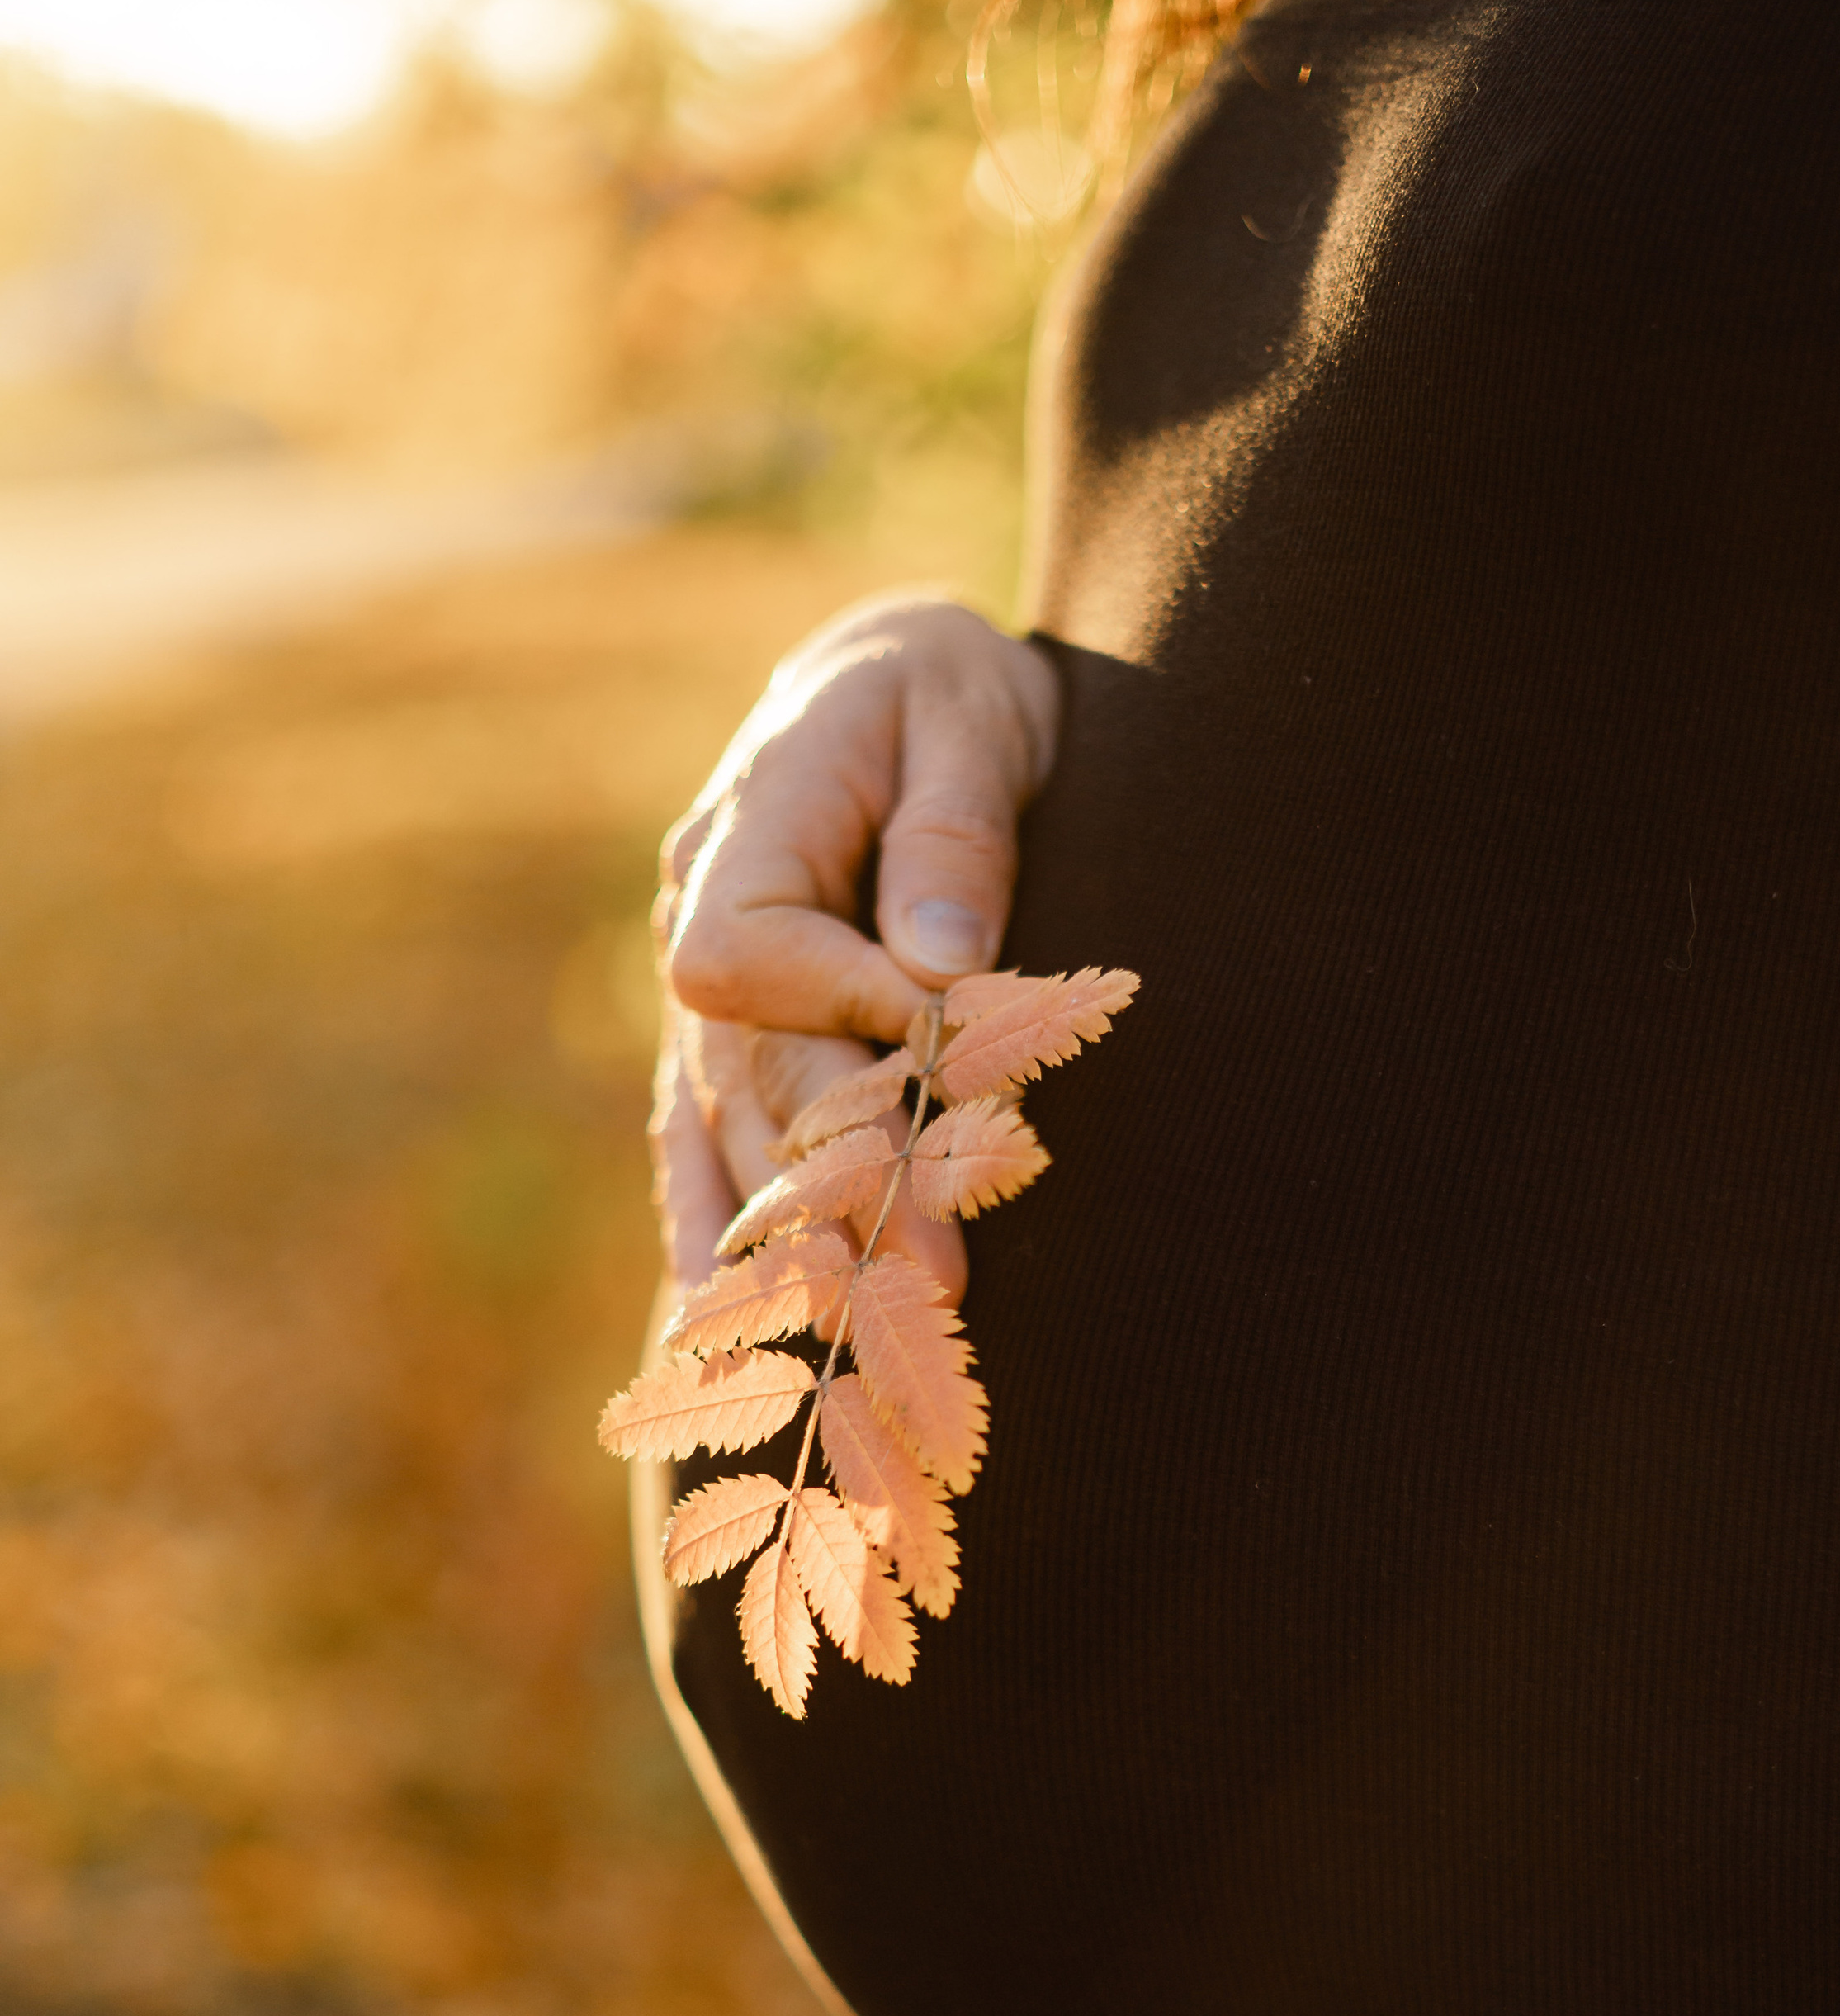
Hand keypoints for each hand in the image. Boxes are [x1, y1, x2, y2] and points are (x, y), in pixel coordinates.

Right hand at [649, 596, 1060, 1294]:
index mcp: (744, 830)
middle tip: (931, 1272)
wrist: (904, 689)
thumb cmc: (947, 693)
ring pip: (727, 1128)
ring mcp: (699, 992)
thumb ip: (955, 831)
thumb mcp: (970, 717)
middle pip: (747, 1073)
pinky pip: (696, 1139)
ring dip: (794, 1232)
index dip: (830, 1013)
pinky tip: (724, 1312)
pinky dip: (714, 1223)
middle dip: (840, 1178)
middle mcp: (692, 918)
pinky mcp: (723, 1038)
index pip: (743, 955)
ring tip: (869, 1326)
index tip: (937, 1049)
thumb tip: (938, 961)